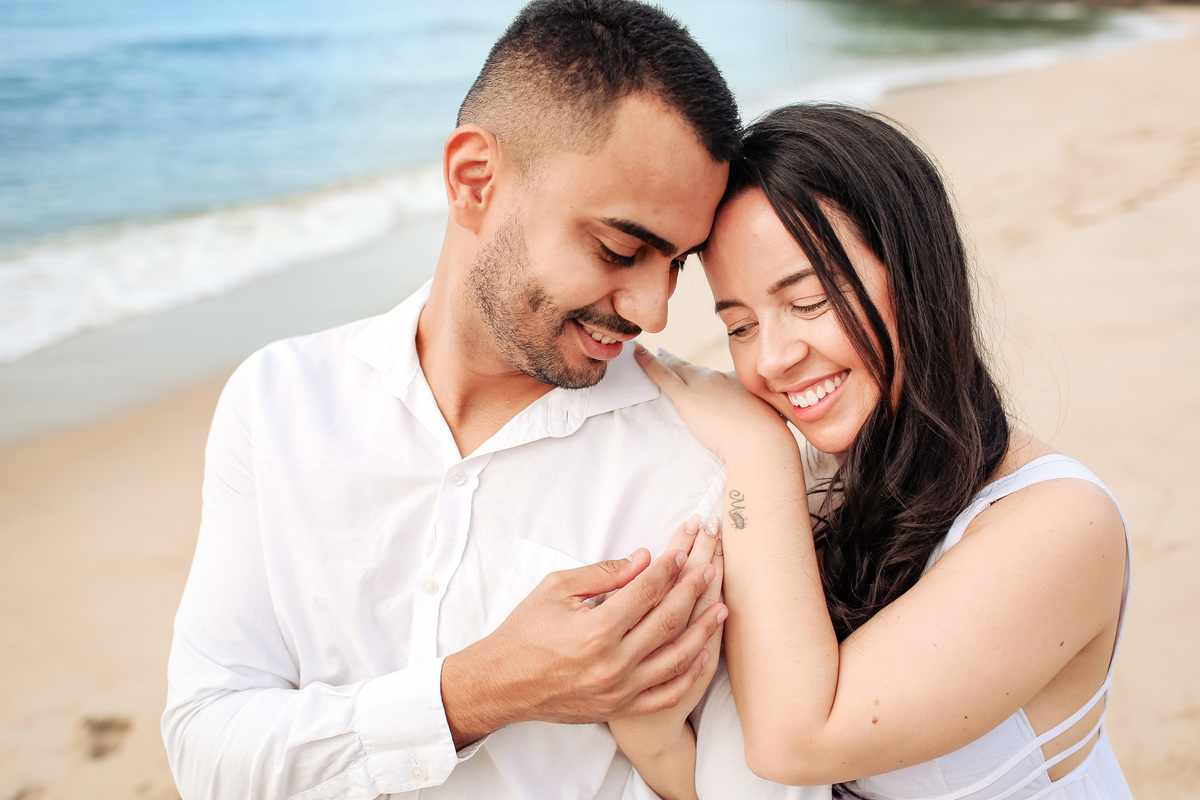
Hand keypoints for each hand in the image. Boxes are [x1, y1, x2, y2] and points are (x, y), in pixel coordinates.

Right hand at [442, 543, 725, 747]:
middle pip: (667, 621)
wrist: (503, 683)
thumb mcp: (556, 589)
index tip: (683, 551)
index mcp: (595, 629)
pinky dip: (687, 674)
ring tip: (721, 608)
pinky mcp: (619, 706)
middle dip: (693, 591)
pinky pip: (664, 692)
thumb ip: (602, 573)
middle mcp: (612, 662)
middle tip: (711, 569)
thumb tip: (642, 559)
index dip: (668, 568)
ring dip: (702, 631)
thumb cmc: (525, 632)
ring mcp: (618, 689)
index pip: (644, 591)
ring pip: (674, 658)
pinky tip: (702, 655)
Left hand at [634, 343, 789, 459]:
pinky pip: (663, 376)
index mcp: (739, 384)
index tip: (699, 372)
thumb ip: (762, 423)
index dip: (706, 374)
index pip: (718, 377)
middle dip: (681, 364)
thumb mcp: (768, 425)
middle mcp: (720, 379)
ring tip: (650, 352)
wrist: (761, 442)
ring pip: (678, 368)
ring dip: (664, 360)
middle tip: (665, 354)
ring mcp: (702, 386)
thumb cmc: (768, 442)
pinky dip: (648, 363)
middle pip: (695, 370)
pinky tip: (637, 353)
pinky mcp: (687, 398)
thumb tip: (768, 434)